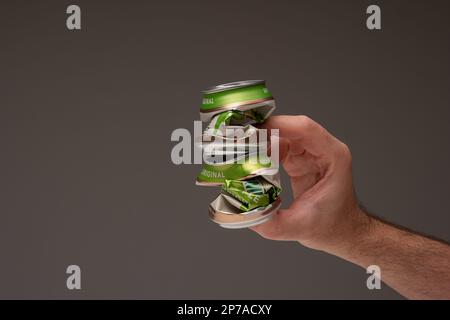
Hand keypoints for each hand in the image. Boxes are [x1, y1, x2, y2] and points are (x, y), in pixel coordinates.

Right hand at [252, 116, 368, 252]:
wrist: (341, 231)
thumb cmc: (332, 226)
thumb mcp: (298, 228)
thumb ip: (269, 223)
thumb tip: (241, 213)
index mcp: (332, 157)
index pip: (305, 129)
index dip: (278, 125)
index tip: (254, 131)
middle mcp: (322, 150)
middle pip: (289, 128)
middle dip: (263, 131)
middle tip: (239, 141)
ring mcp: (310, 152)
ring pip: (281, 135)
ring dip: (260, 140)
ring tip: (239, 150)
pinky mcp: (298, 159)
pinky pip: (277, 146)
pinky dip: (261, 150)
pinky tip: (248, 159)